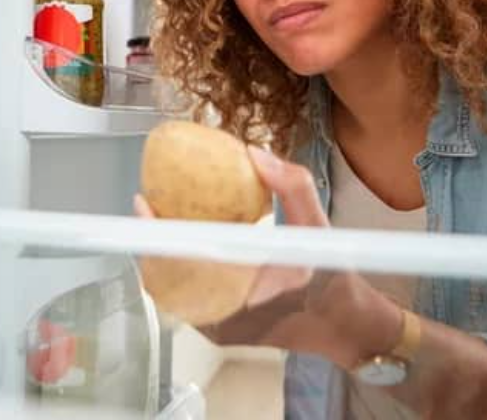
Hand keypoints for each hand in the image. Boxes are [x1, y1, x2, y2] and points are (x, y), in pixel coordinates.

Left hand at [134, 146, 402, 367]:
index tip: (144, 206)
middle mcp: (226, 317)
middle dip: (152, 239)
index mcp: (250, 292)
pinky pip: (183, 300)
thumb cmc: (331, 280)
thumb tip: (254, 153)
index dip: (157, 233)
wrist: (342, 328)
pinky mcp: (215, 334)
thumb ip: (293, 186)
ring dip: (160, 255)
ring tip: (157, 223)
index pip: (185, 262)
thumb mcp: (319, 227)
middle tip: (147, 208)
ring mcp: (216, 329)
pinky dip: (175, 272)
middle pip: (166, 277)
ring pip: (170, 290)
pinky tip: (176, 246)